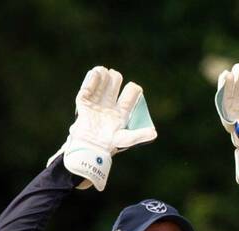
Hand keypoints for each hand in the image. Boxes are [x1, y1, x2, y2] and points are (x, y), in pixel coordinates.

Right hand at [48, 66, 156, 191]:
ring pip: (102, 82)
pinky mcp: (83, 104)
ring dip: (104, 75)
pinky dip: (91, 79)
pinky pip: (86, 88)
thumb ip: (138, 136)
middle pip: (115, 84)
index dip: (133, 90)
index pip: (130, 95)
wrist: (88, 148)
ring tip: (103, 73)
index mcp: (121, 113)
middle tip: (113, 79)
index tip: (132, 89)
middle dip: (115, 78)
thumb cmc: (107, 145)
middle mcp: (109, 106)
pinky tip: (96, 73)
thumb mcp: (124, 139)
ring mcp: (96, 104)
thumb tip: (154, 133)